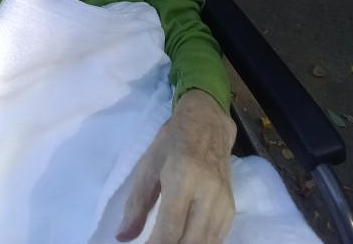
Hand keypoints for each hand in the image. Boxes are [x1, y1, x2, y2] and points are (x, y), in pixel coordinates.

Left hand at [116, 90, 235, 243]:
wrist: (208, 123)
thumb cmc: (173, 141)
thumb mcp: (148, 165)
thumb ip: (136, 203)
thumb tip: (123, 237)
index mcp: (183, 176)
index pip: (170, 228)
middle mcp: (208, 191)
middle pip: (190, 242)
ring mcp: (223, 202)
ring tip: (165, 243)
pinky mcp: (231, 209)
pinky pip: (215, 240)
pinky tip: (182, 240)